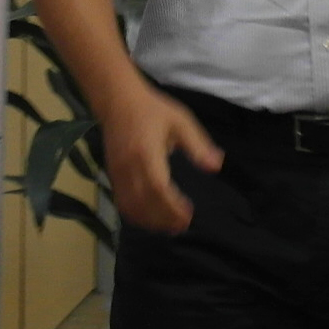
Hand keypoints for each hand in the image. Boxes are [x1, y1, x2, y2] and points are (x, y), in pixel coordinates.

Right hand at [101, 88, 222, 234]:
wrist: (117, 101)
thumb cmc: (153, 110)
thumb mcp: (181, 121)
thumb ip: (198, 145)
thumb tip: (216, 166)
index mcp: (146, 152)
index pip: (158, 187)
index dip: (172, 206)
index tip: (189, 214)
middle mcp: (129, 167)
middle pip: (143, 203)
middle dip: (163, 219)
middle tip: (183, 226)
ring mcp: (117, 173)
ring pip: (130, 207)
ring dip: (149, 221)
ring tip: (170, 227)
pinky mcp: (112, 176)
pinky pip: (122, 203)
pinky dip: (136, 216)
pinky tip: (152, 219)